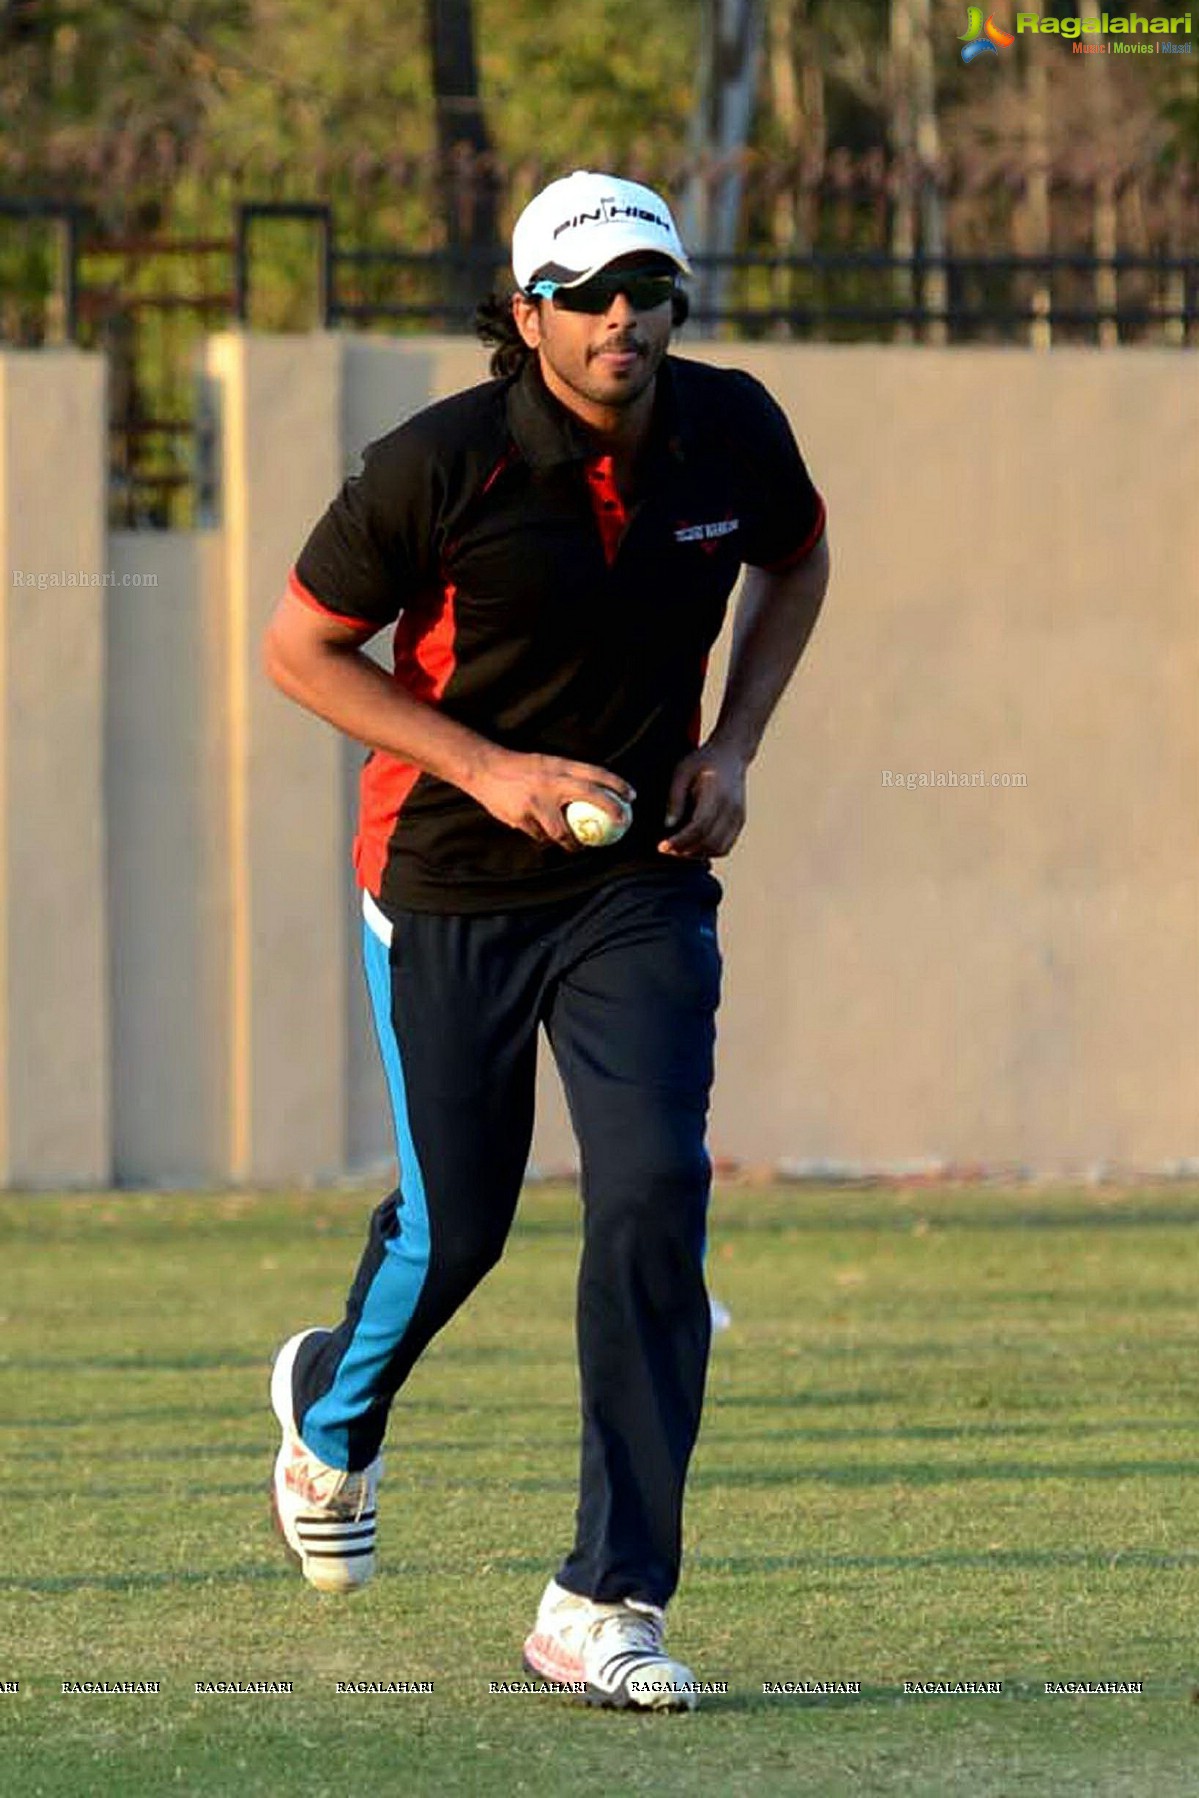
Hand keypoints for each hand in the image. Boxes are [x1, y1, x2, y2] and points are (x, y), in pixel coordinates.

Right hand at [468, 748, 634, 850]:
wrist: (485, 770)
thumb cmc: (521, 768)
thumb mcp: (548, 764)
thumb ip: (568, 777)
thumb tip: (596, 792)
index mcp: (560, 766)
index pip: (596, 773)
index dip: (618, 785)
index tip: (632, 797)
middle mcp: (551, 782)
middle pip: (591, 796)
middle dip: (612, 810)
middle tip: (623, 823)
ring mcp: (537, 801)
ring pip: (563, 831)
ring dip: (573, 843)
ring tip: (579, 847)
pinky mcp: (522, 817)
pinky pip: (540, 836)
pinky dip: (545, 838)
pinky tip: (547, 840)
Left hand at [658, 741, 747, 858]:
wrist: (731, 755)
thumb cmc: (702, 761)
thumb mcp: (682, 772)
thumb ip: (675, 798)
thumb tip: (668, 825)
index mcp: (717, 793)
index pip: (700, 826)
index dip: (680, 840)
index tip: (662, 846)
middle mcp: (732, 808)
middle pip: (710, 841)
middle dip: (685, 850)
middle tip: (666, 849)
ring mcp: (738, 817)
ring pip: (719, 848)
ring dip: (697, 853)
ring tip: (677, 848)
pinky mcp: (739, 822)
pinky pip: (725, 847)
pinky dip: (708, 852)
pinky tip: (693, 846)